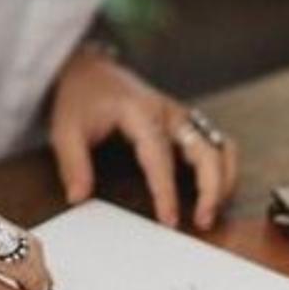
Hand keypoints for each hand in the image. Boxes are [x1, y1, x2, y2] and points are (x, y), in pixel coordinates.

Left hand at [48, 45, 237, 230]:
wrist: (89, 68)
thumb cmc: (79, 98)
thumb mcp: (64, 129)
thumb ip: (73, 164)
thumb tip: (79, 198)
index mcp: (140, 111)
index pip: (161, 157)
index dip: (167, 191)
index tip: (170, 220)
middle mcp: (168, 111)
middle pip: (206, 150)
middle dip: (211, 187)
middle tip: (202, 220)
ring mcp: (180, 115)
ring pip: (221, 145)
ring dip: (223, 179)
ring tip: (212, 209)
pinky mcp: (184, 121)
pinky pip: (216, 143)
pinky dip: (222, 167)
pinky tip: (212, 191)